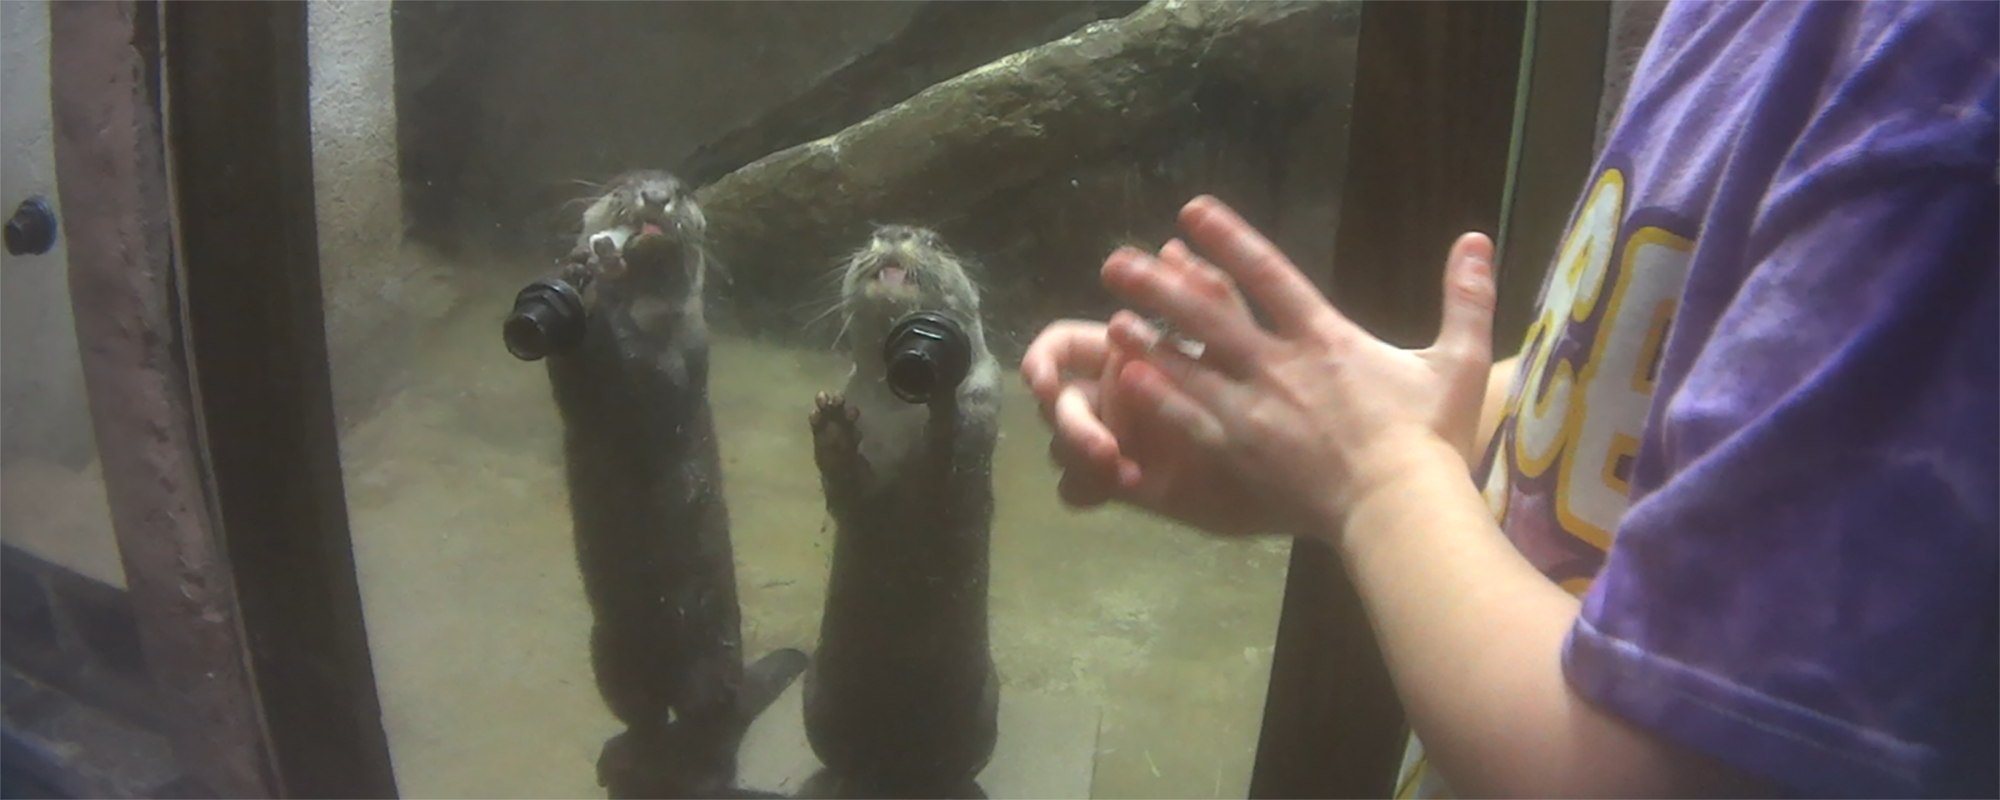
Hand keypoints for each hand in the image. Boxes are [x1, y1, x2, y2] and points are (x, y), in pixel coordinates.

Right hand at [1021, 316, 1283, 535]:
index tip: (1040, 380)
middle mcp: (1107, 397)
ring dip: (1079, 453)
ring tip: (1115, 463)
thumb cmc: (1262, 393)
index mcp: (1121, 357)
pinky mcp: (1119, 483)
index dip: (1040, 361)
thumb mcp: (1234, 343)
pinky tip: (1117, 486)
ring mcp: (1111, 441)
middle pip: (1056, 402)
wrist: (1295, 461)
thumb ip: (1206, 298)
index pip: (1059, 350)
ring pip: (1061, 446)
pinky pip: (1077, 488)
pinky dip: (1087, 487)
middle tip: (1095, 442)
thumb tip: (1172, 246)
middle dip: (1068, 420)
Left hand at [1027, 196, 1498, 540]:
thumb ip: (1465, 297)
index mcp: (1327, 338)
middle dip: (1161, 283)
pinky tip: (1123, 382)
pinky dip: (1156, 399)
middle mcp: (1281, 365)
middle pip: (1209, 313)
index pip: (1268, 273)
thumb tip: (1477, 237)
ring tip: (1109, 315)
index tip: (1190, 209)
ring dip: (1146, 337)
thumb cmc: (1431, 440)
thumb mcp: (1459, 362)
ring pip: (1188, 364)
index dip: (1228, 238)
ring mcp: (1256, 410)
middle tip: (1117, 261)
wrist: (1402, 510)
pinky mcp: (1243, 453)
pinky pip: (1189, 421)